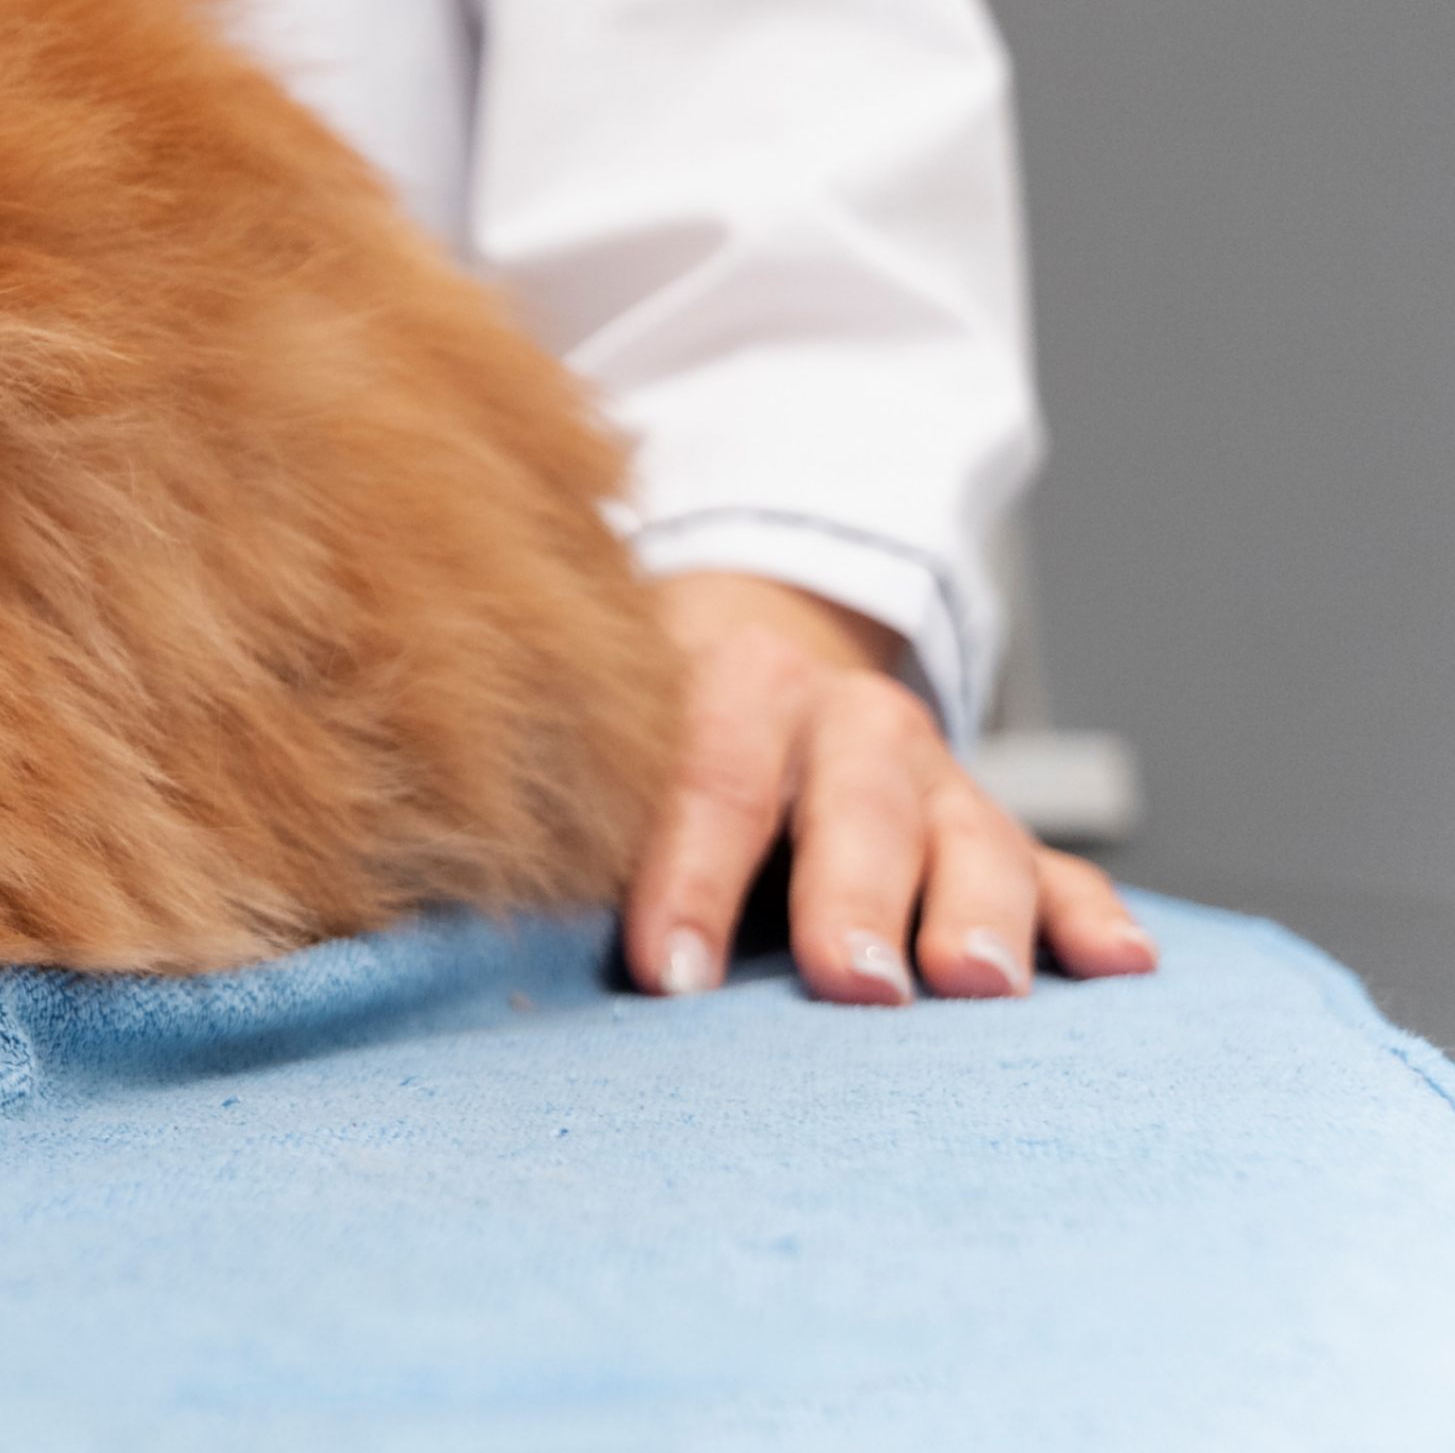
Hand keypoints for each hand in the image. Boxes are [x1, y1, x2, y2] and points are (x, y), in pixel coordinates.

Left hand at [621, 572, 1155, 1004]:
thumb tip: (519, 942)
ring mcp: (936, 775)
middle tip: (853, 983)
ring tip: (980, 985)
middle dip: (853, 898)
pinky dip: (1089, 916)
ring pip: (973, 835)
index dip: (688, 881)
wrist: (747, 655)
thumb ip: (595, 830)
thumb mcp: (620, 754)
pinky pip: (1059, 869)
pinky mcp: (1002, 828)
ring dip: (980, 911)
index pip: (710, 782)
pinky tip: (1121, 964)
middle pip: (856, 807)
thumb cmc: (662, 741)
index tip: (671, 978)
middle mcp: (848, 720)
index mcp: (736, 685)